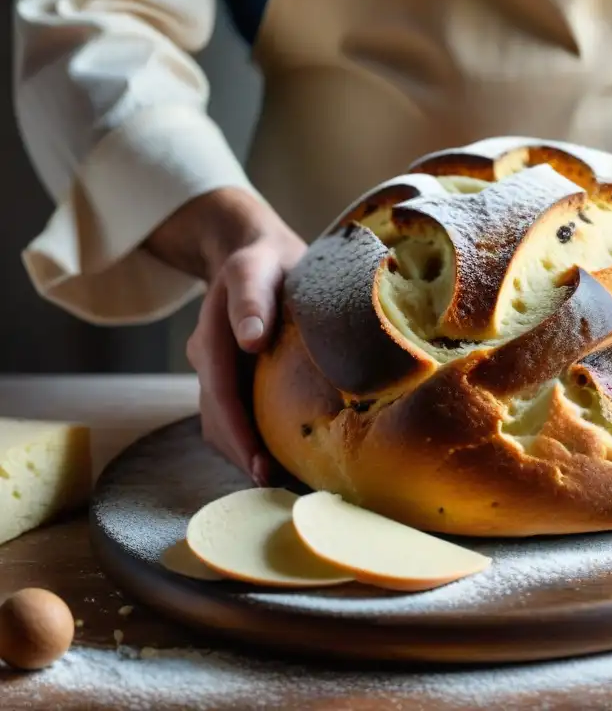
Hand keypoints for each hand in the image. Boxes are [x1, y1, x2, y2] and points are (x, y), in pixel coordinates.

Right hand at [144, 187, 306, 483]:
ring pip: (220, 420)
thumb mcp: (260, 268)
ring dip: (243, 451)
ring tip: (278, 479)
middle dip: (241, 453)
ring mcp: (216, 368)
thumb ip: (253, 299)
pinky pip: (231, 414)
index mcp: (214, 333)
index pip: (221, 392)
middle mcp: (208, 356)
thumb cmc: (267, 261)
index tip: (261, 465)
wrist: (252, 252)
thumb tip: (251, 341)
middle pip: (217, 416)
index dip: (239, 432)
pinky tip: (276, 455)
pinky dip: (248, 438)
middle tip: (276, 484)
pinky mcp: (230, 375)